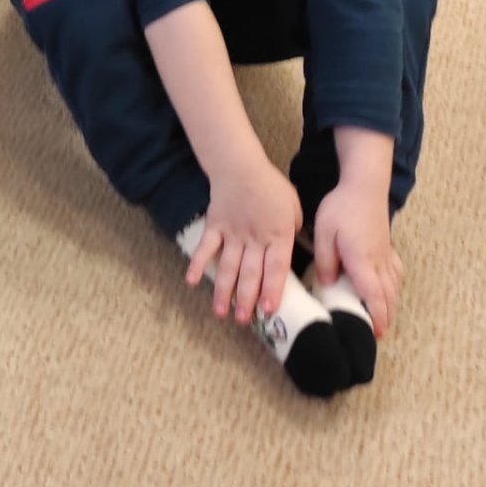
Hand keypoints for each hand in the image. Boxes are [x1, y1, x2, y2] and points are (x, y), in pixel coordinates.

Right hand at [184, 159, 301, 325]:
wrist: (240, 166)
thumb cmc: (270, 186)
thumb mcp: (294, 206)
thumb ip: (293, 230)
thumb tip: (292, 249)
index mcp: (278, 234)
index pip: (276, 268)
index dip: (272, 290)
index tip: (269, 310)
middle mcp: (254, 238)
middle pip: (250, 273)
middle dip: (247, 299)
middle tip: (243, 320)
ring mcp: (232, 234)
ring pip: (228, 266)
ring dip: (224, 291)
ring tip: (221, 313)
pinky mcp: (214, 227)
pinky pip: (205, 248)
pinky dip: (197, 264)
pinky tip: (191, 282)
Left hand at [313, 183, 402, 336]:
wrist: (365, 186)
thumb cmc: (341, 208)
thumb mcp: (324, 233)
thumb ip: (325, 260)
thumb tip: (327, 284)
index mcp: (362, 261)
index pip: (373, 295)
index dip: (377, 316)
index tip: (376, 333)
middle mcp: (379, 262)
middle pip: (388, 295)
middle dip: (385, 316)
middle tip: (376, 333)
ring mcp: (386, 254)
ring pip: (394, 286)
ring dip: (390, 304)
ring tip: (382, 318)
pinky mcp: (388, 247)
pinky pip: (396, 273)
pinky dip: (394, 286)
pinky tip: (389, 289)